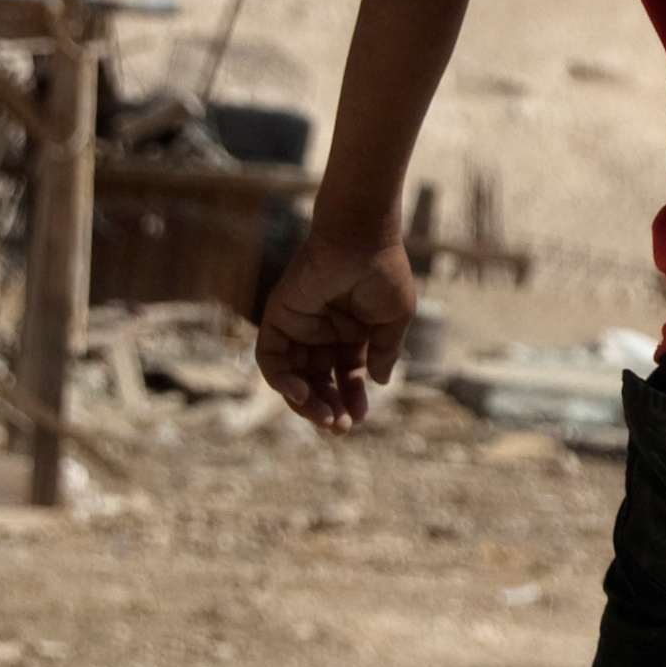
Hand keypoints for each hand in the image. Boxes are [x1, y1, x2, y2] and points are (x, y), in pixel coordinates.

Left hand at [258, 225, 414, 433]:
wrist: (359, 239)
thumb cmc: (382, 272)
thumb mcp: (393, 318)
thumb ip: (384, 351)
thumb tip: (379, 382)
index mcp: (351, 334)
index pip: (346, 376)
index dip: (352, 398)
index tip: (360, 418)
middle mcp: (323, 334)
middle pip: (319, 381)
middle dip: (329, 407)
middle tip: (339, 428)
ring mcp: (299, 327)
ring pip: (294, 377)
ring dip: (305, 402)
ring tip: (324, 418)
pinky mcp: (278, 319)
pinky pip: (272, 359)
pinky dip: (282, 381)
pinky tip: (302, 394)